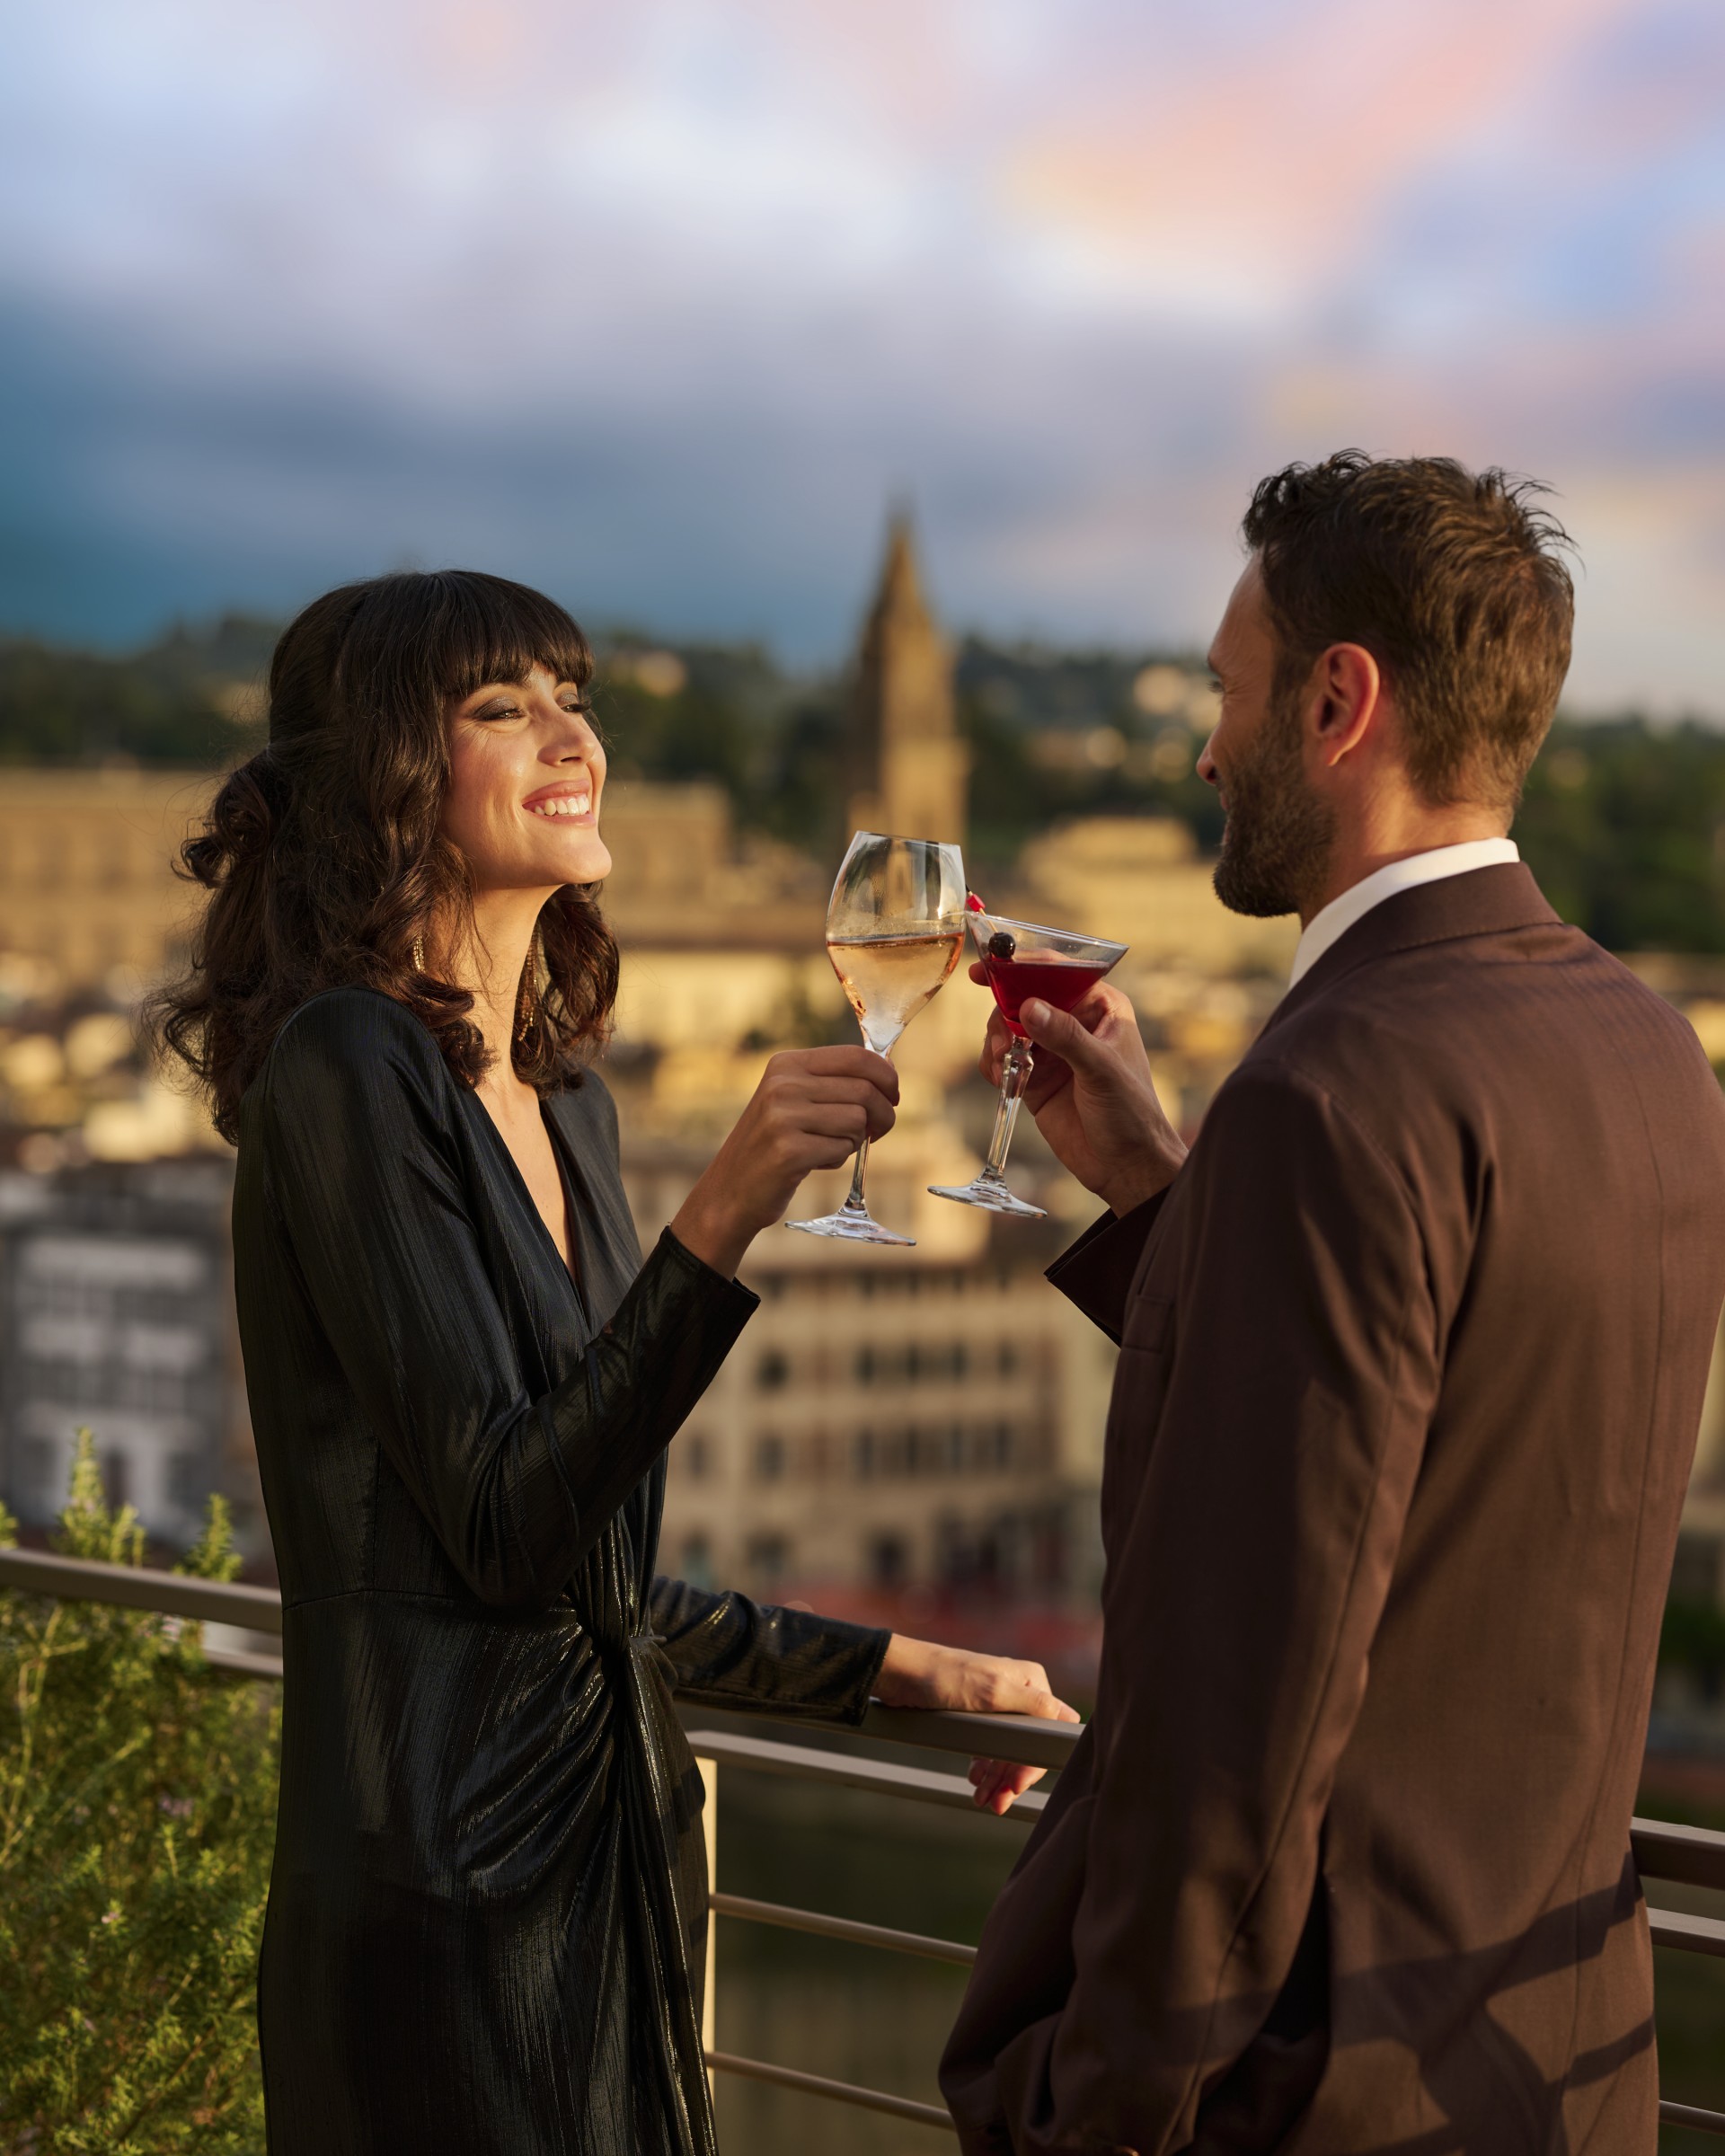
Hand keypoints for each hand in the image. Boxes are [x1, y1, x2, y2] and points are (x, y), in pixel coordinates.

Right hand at [670, 1046, 897, 1276]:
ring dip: (854, 1139)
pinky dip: (837, 1159)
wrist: (730, 1190)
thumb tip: (889, 1077)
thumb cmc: (772, 1144)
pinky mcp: (788, 1151)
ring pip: (857, 1120)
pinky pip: (842, 1150)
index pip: (856, 1056)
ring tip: (828, 1147)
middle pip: (864, 1090)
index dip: (886, 1075)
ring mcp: (783, 1117)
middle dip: (881, 1114)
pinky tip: (813, 1163)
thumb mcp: (792, 1099)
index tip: (893, 1095)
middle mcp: (782, 1084)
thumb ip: (832, 1083)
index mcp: (786, 1064)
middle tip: (877, 1132)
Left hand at [875, 1635, 1080, 1816]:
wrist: (900, 1674)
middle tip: (998, 1803)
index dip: (1034, 1762)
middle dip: (1012, 1776)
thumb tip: (1070, 1719)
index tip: (1017, 1785)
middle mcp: (1019, 1691)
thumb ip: (1034, 1705)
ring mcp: (998, 1704)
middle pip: (1028, 1745)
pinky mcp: (978, 1715)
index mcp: (1031, 1681)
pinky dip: (986, 1767)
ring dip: (998, 1778)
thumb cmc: (944, 1676)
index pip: (1048, 1731)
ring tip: (983, 1798)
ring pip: (1008, 1750)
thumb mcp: (992, 1691)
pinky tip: (975, 1780)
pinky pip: (990, 1747)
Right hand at [973, 968, 1185, 1215]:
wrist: (1125, 1166)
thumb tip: (1028, 1008)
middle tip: (1002, 1039)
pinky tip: (1005, 1080)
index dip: (1022, 966)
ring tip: (1006, 1063)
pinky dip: (995, 1065)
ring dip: (997, 1041)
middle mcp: (1074, 1022)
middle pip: (1024, 996)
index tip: (989, 968)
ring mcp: (1052, 1050)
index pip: (1058, 972)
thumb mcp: (1101, 1070)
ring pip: (1008, 1027)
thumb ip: (1065, 1037)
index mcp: (1101, 1007)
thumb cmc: (1131, 1113)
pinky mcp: (1035, 1077)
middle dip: (1004, 1012)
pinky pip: (1003, 1059)